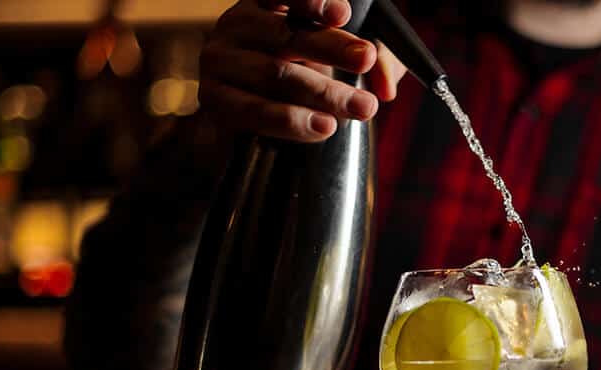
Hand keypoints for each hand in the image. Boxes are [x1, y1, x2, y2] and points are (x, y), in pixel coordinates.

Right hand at [199, 0, 407, 141]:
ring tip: (362, 107)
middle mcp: (236, 25)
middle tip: (366, 59)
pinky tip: (323, 127)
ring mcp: (220, 61)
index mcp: (263, 3)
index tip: (343, 13)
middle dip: (332, 48)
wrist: (246, 121)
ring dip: (324, 93)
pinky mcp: (214, 99)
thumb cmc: (298, 78)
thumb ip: (368, 61)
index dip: (312, 2)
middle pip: (286, 34)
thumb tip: (386, 84)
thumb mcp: (336, 59)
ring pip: (276, 75)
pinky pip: (255, 110)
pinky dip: (292, 121)